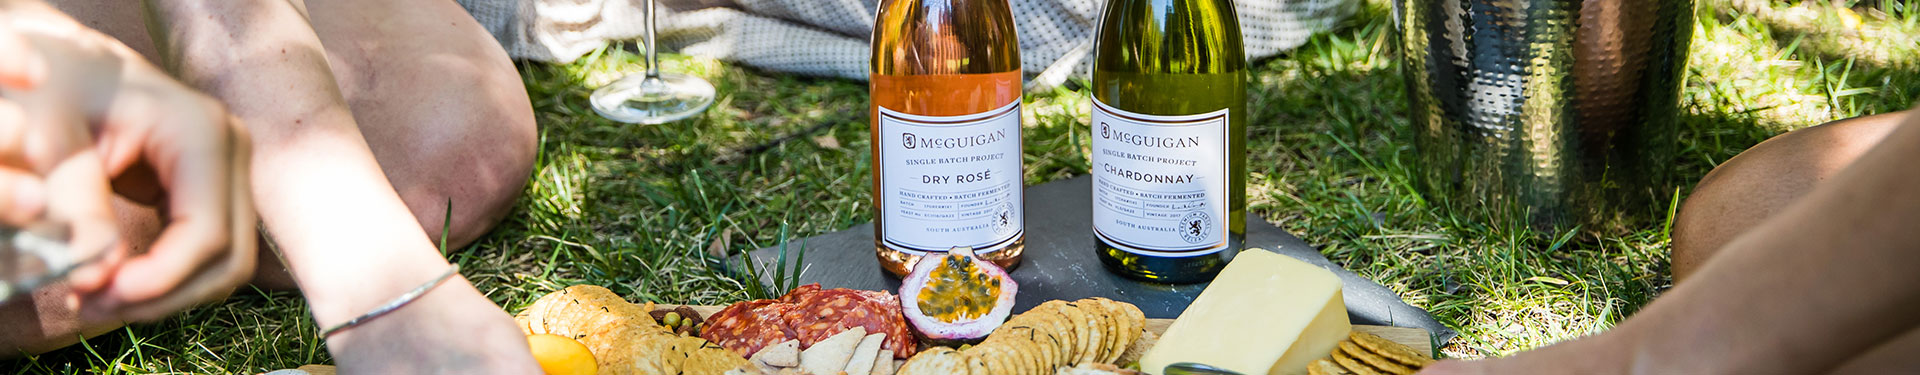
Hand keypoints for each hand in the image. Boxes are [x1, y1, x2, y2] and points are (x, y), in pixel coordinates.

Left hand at [0, 5, 254, 322]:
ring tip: (98, 296)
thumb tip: (94, 279)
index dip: (160, 280)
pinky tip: (116, 280)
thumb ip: (71, 204)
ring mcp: (229, 171)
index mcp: (202, 132)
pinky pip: (209, 255)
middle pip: (228, 258)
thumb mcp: (48, 137)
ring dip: (167, 296)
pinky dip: (167, 280)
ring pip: (225, 265)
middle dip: (164, 296)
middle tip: (92, 306)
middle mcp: (232, 151)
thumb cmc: (53, 88)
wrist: (68, 66)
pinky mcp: (213, 190)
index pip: (208, 233)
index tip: (95, 296)